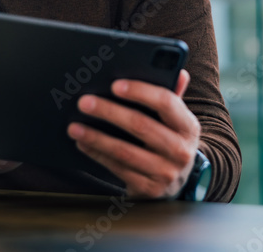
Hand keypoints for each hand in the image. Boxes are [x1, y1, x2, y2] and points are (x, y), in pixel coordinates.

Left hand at [67, 69, 201, 199]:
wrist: (178, 182)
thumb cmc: (170, 140)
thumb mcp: (176, 120)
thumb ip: (173, 95)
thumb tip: (179, 73)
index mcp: (188, 126)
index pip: (166, 102)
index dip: (140, 92)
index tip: (115, 85)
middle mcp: (180, 150)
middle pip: (140, 125)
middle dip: (109, 112)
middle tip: (84, 102)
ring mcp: (165, 172)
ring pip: (124, 151)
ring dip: (96, 137)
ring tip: (75, 126)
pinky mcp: (148, 189)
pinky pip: (118, 169)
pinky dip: (97, 154)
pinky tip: (83, 143)